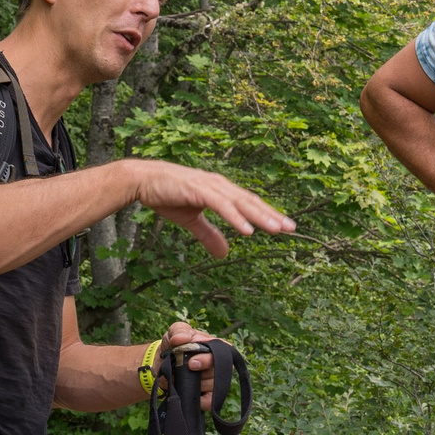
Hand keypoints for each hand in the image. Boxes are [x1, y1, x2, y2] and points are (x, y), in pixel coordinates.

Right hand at [128, 160, 295, 258]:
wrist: (143, 180)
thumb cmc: (167, 195)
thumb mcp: (191, 221)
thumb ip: (209, 235)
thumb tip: (224, 254)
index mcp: (220, 191)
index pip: (249, 204)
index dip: (267, 215)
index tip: (285, 227)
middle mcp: (220, 186)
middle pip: (251, 202)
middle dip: (271, 215)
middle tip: (292, 228)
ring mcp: (210, 186)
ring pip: (241, 203)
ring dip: (259, 217)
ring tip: (276, 229)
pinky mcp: (199, 189)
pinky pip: (221, 205)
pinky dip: (235, 217)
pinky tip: (247, 229)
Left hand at [157, 319, 218, 409]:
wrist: (162, 363)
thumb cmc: (174, 344)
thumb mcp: (175, 332)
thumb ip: (178, 331)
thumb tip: (180, 339)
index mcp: (215, 346)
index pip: (223, 352)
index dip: (208, 359)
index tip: (191, 363)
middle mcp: (218, 364)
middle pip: (218, 372)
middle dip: (200, 373)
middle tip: (187, 370)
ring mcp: (213, 380)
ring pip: (212, 386)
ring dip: (194, 384)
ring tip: (181, 378)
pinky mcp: (207, 395)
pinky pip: (210, 402)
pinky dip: (201, 401)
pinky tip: (190, 394)